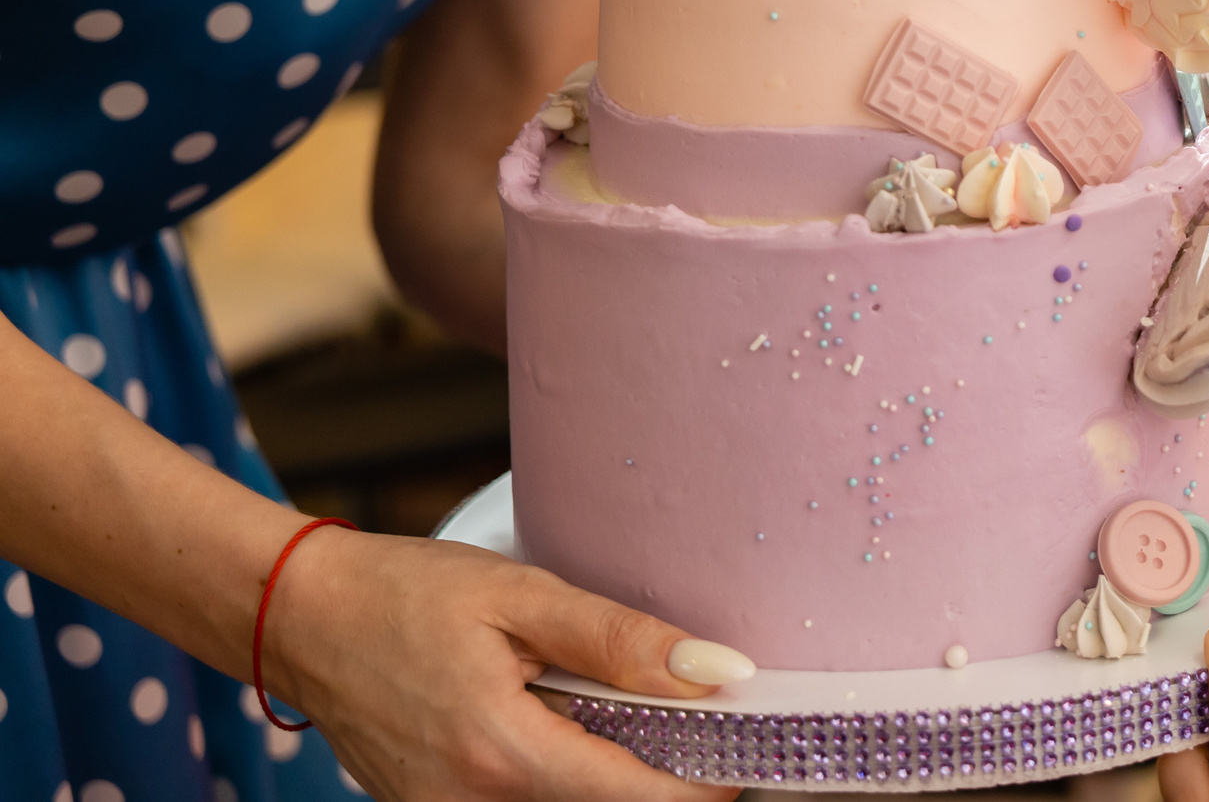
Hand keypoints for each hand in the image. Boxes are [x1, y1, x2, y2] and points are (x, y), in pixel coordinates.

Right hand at [265, 526, 748, 799]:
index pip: (636, 800)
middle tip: (686, 719)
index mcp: (501, 754)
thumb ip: (622, 641)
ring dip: (605, 776)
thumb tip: (717, 671)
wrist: (300, 616)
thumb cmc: (403, 593)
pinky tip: (560, 724)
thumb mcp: (522, 596)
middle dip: (658, 777)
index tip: (742, 750)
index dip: (704, 783)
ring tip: (613, 710)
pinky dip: (558, 776)